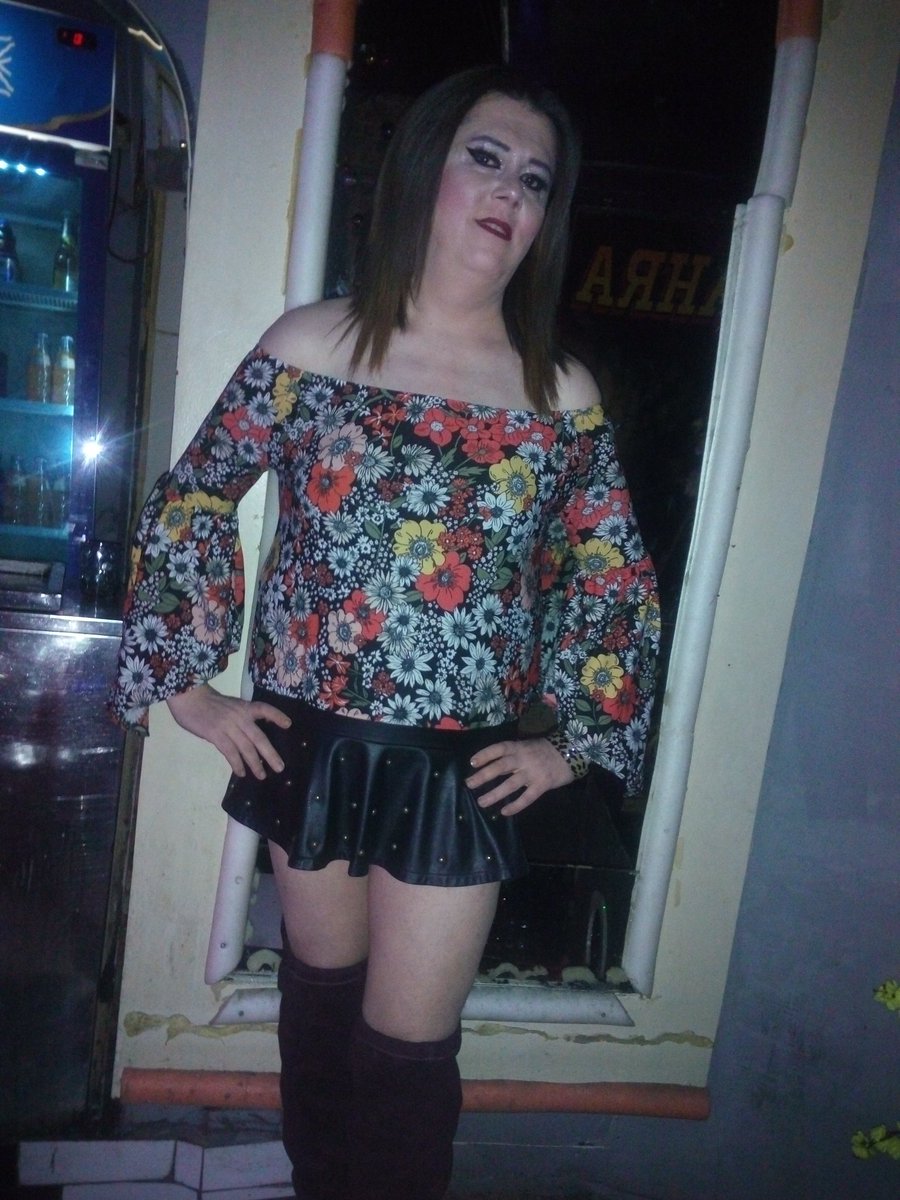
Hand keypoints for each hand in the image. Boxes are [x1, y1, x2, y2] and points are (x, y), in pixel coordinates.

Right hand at [166, 684, 291, 778]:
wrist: (189, 697)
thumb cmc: (208, 703)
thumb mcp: (230, 705)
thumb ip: (240, 717)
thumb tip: (250, 736)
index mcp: (244, 707)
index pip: (264, 709)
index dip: (277, 716)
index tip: (288, 725)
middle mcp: (240, 716)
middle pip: (259, 737)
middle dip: (270, 754)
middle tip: (280, 767)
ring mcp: (228, 726)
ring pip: (246, 748)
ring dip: (255, 764)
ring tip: (262, 775)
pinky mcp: (216, 734)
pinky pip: (230, 752)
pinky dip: (237, 764)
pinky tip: (241, 772)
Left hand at [466, 737, 573, 815]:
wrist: (572, 753)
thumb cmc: (545, 750)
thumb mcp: (528, 746)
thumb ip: (513, 755)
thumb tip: (492, 766)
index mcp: (519, 747)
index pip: (499, 749)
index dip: (485, 755)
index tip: (472, 763)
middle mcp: (524, 759)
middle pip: (500, 767)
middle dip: (483, 776)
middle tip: (469, 784)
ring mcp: (533, 773)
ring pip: (510, 785)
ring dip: (494, 794)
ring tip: (481, 802)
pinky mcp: (542, 785)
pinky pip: (526, 797)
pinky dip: (515, 806)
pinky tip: (504, 812)